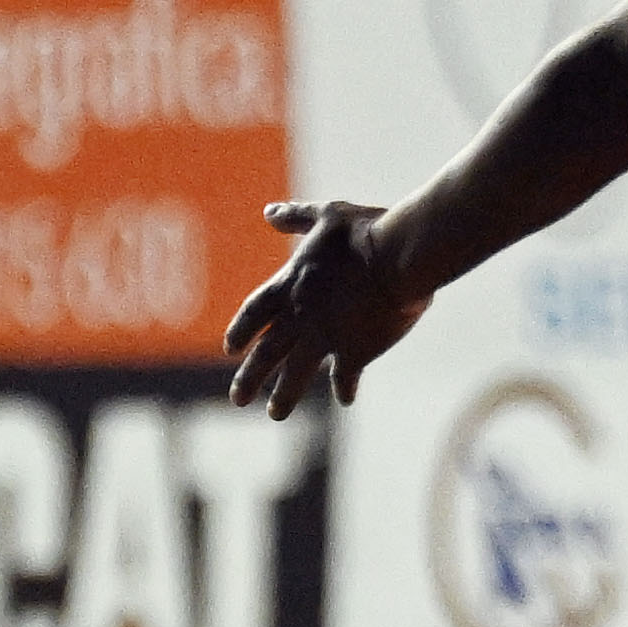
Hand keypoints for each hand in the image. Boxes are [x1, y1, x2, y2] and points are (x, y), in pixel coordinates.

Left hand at [223, 198, 429, 416]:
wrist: (398, 256)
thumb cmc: (365, 232)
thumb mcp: (326, 217)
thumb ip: (297, 217)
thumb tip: (269, 212)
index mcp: (291, 283)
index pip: (255, 312)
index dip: (241, 331)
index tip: (229, 349)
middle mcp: (300, 315)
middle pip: (267, 352)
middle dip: (249, 377)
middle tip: (237, 399)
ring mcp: (324, 337)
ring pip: (296, 374)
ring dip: (284, 396)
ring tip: (274, 414)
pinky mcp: (353, 351)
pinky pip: (344, 376)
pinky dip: (344, 388)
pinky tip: (345, 399)